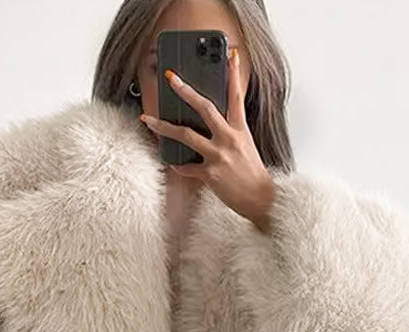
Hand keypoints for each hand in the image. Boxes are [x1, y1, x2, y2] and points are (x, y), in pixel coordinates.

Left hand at [139, 48, 274, 231]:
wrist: (260, 200)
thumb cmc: (252, 174)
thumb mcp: (245, 146)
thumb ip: (230, 133)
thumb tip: (212, 124)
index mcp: (240, 130)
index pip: (237, 96)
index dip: (234, 74)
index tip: (231, 55)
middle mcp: (229, 139)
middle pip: (205, 108)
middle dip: (186, 92)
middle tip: (173, 79)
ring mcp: (219, 156)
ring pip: (186, 136)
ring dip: (164, 127)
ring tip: (148, 120)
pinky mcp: (211, 174)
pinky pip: (187, 168)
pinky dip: (178, 166)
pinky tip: (171, 163)